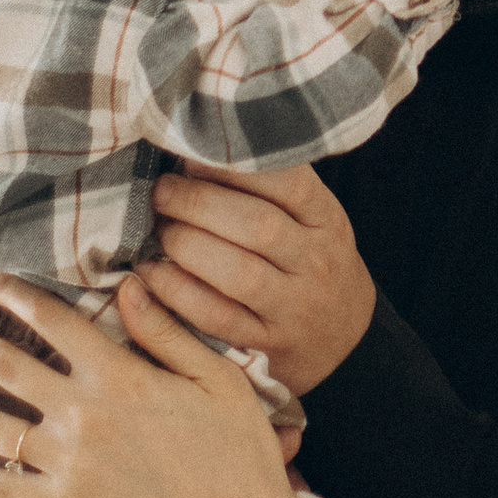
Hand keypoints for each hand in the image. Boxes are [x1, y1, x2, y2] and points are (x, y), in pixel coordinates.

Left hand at [0, 270, 305, 497]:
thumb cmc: (239, 454)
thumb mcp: (220, 380)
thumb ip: (168, 333)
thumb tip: (130, 286)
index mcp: (122, 378)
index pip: (56, 322)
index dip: (14, 294)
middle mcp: (85, 416)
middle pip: (9, 367)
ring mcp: (70, 463)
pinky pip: (3, 489)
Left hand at [138, 164, 375, 397]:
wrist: (345, 336)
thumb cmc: (312, 262)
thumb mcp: (311, 219)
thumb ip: (269, 189)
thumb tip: (196, 155)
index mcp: (326, 219)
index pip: (289, 183)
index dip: (235, 167)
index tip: (193, 157)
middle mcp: (316, 261)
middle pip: (258, 226)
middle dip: (198, 203)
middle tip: (163, 193)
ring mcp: (294, 306)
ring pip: (238, 273)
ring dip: (187, 245)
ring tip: (159, 230)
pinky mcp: (267, 342)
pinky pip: (216, 317)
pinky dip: (177, 292)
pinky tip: (151, 273)